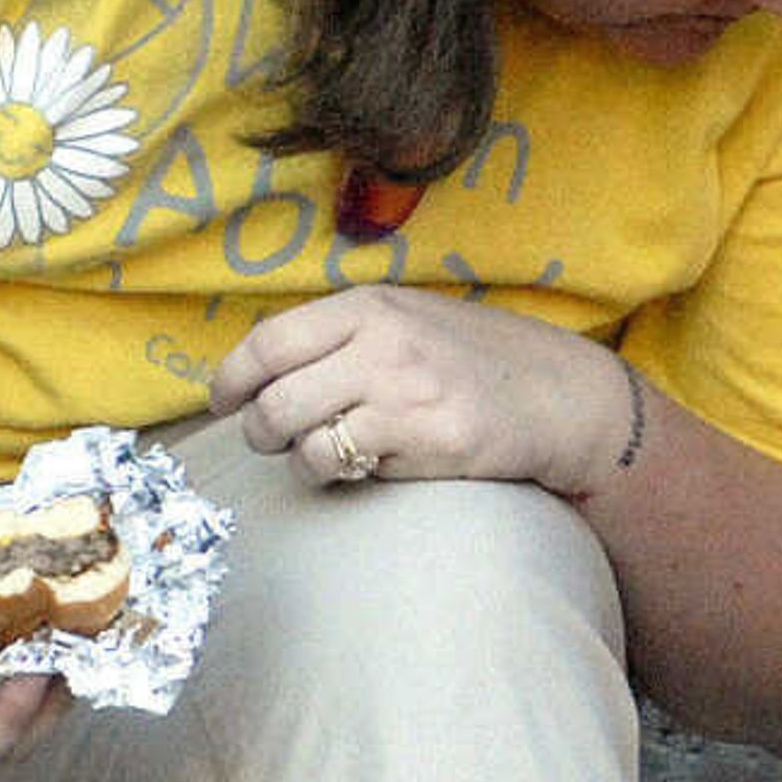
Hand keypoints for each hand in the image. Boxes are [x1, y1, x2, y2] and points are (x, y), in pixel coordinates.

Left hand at [210, 290, 631, 495]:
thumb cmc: (478, 363)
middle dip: (259, 431)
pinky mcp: (425, 441)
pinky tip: (367, 466)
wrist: (560, 397)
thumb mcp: (411, 321)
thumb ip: (347, 336)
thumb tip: (269, 367)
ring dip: (297, 459)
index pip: (270, 340)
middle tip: (270, 441)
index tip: (222, 401)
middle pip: (274, 399)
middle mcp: (381, 343)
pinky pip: (343, 467)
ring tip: (321, 457)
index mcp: (370, 306)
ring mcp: (403, 393)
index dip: (231, 378)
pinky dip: (339, 475)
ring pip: (300, 439)